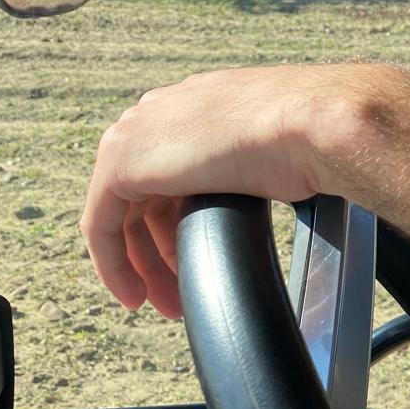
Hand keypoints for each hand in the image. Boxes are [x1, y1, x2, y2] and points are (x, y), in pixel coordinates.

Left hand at [78, 66, 347, 317]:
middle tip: (174, 294)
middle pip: (143, 196)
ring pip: (119, 213)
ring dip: (138, 264)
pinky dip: (113, 263)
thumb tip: (269, 190)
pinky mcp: (122, 163)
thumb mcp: (272, 152)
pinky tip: (132, 293)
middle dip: (156, 251)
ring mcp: (138, 135)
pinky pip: (101, 224)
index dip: (176, 223)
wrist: (308, 122)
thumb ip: (252, 167)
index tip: (191, 261)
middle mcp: (161, 114)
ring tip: (162, 302)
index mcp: (196, 105)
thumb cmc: (308, 136)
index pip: (171, 171)